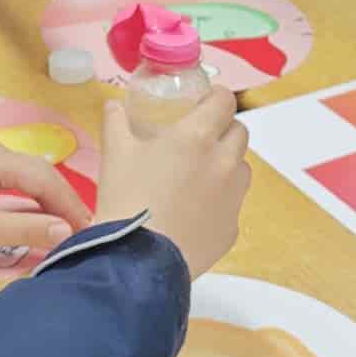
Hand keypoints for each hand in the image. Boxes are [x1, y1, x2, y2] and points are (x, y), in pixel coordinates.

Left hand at [0, 137, 93, 257]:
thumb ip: (26, 229)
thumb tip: (66, 232)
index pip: (47, 180)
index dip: (70, 206)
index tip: (90, 230)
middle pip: (42, 174)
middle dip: (64, 203)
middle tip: (85, 231)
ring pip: (30, 177)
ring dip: (49, 201)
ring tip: (69, 227)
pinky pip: (16, 181)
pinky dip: (32, 199)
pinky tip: (42, 216)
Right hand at [93, 90, 250, 278]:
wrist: (137, 260)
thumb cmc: (126, 198)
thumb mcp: (115, 154)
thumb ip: (116, 122)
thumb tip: (113, 105)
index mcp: (197, 137)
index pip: (225, 101)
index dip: (215, 97)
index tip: (202, 102)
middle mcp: (224, 162)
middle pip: (239, 132)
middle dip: (223, 129)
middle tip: (198, 138)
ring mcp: (232, 198)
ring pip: (242, 168)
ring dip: (227, 164)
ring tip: (198, 175)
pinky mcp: (231, 229)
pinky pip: (232, 205)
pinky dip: (219, 201)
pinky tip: (193, 212)